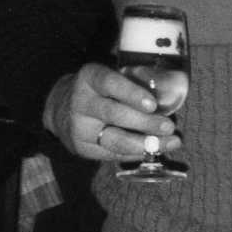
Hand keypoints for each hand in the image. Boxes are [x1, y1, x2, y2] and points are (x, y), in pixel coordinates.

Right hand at [42, 63, 181, 161]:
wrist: (61, 109)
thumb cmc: (99, 91)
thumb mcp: (108, 77)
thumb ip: (133, 82)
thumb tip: (169, 96)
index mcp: (89, 77)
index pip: (110, 83)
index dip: (132, 93)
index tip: (153, 104)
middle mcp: (81, 102)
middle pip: (115, 114)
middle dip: (145, 122)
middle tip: (169, 126)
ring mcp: (80, 127)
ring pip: (115, 139)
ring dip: (145, 143)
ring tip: (170, 143)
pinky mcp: (82, 148)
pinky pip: (113, 154)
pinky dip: (136, 153)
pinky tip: (154, 151)